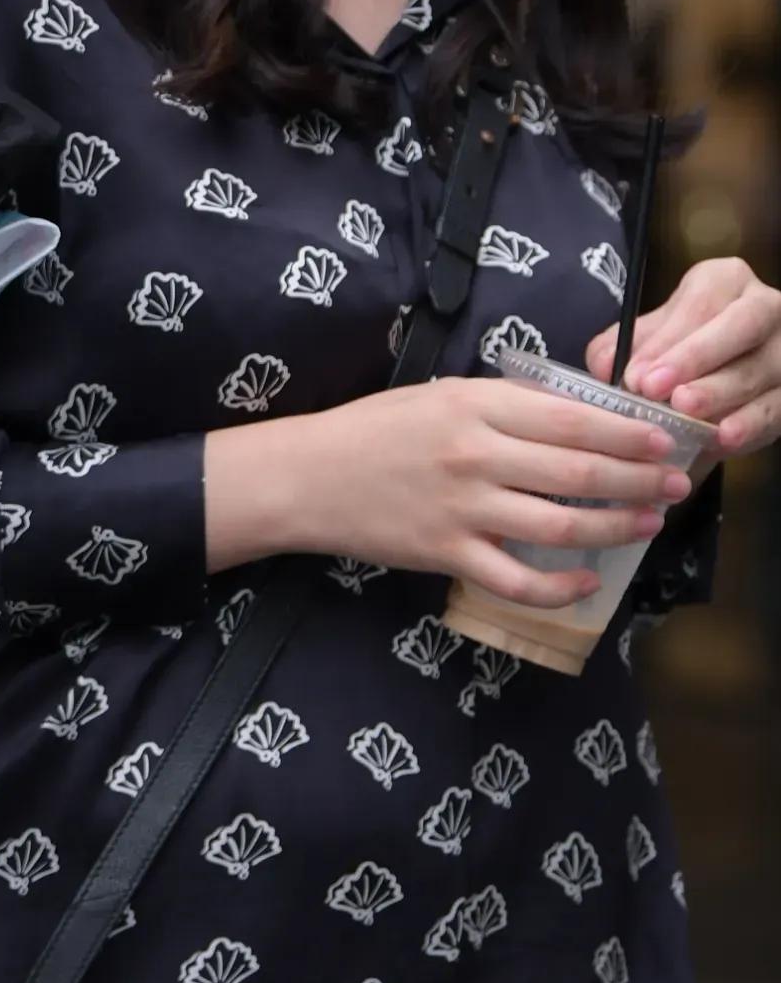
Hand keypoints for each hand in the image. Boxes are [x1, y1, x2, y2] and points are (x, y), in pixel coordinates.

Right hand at [207, 373, 688, 603]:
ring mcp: (462, 508)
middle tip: (675, 487)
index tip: (665, 441)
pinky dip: (557, 587)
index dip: (629, 435)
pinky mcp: (445, 553)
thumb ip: (506, 406)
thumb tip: (579, 418)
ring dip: (615, 529)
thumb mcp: (441, 396)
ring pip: (559, 525)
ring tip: (645, 526)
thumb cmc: (375, 430)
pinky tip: (584, 583)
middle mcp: (475, 455)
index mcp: (476, 406)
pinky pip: (516, 578)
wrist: (307, 476)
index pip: (573, 420)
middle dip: (639, 483)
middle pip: (579, 473)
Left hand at [597, 257, 780, 454]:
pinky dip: (750, 423)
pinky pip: (776, 406)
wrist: (725, 368)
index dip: (670, 340)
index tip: (637, 375)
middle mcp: (765, 306)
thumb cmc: (683, 344)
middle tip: (655, 389)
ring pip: (760, 368)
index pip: (701, 304)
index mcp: (725, 281)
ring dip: (720, 393)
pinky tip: (724, 437)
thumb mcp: (654, 334)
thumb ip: (624, 345)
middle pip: (741, 326)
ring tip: (686, 413)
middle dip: (697, 357)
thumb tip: (602, 365)